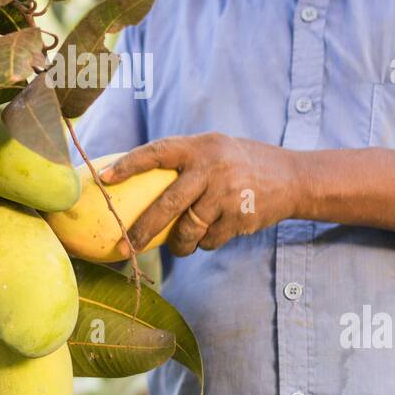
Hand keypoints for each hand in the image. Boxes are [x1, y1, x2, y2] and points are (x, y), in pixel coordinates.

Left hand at [99, 134, 297, 255]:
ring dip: (178, 245)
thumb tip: (133, 180)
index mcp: (199, 147)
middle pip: (168, 205)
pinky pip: (209, 240)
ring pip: (188, 230)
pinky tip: (211, 234)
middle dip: (143, 229)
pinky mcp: (240, 219)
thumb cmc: (238, 163)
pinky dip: (205, 243)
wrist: (291, 177)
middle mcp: (212, 169)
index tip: (103, 179)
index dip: (128, 165)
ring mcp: (227, 195)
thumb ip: (183, 160)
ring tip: (177, 248)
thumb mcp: (213, 148)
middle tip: (124, 246)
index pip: (157, 153)